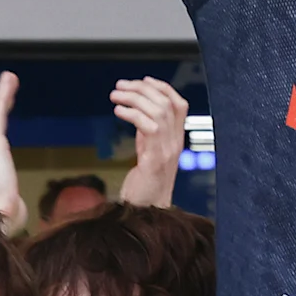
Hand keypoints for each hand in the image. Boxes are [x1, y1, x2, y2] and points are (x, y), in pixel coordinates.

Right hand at [0, 70, 23, 228]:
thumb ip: (11, 204)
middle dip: (1, 105)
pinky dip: (2, 95)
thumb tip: (14, 209)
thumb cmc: (3, 218)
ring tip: (9, 78)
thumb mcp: (8, 207)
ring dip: (2, 95)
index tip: (4, 112)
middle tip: (8, 88)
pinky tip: (8, 80)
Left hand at [112, 76, 189, 205]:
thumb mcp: (148, 154)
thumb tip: (137, 113)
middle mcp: (175, 143)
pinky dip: (132, 113)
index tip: (144, 80)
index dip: (164, 88)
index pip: (180, 105)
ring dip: (134, 98)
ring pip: (158, 111)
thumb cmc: (144, 187)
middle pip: (167, 103)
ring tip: (115, 95)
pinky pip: (148, 127)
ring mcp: (167, 152)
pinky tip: (118, 111)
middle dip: (142, 89)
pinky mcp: (154, 161)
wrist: (145, 215)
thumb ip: (148, 135)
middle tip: (120, 86)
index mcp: (176, 141)